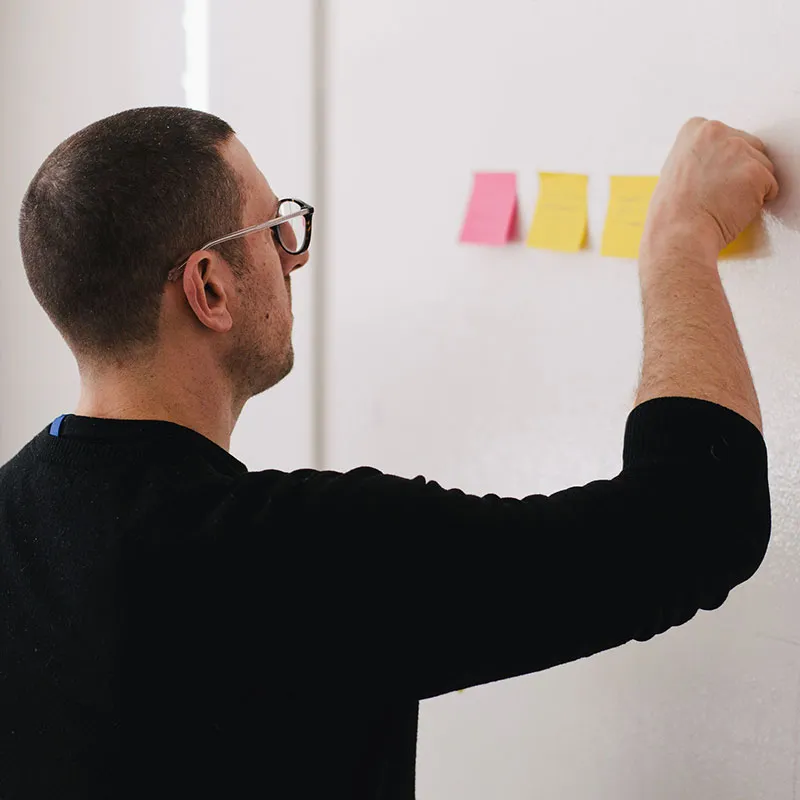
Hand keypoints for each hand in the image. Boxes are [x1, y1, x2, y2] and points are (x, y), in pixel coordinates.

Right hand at [643, 118, 778, 257]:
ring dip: (750, 186)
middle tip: (719, 192)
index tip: (711, 176)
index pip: (727, 135)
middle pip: (750, 146)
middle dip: (740, 170)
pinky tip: (733, 209)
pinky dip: (757, 203)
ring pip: (763, 166)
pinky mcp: (756, 172)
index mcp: (695, 130)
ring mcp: (738, 151)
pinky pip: (771, 187)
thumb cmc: (672, 213)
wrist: (678, 234)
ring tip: (723, 202)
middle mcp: (718, 133)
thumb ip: (699, 156)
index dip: (722, 159)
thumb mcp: (675, 170)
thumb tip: (715, 160)